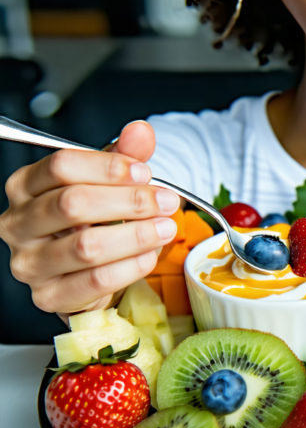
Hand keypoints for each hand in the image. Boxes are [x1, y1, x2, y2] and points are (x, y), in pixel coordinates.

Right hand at [0, 121, 178, 315]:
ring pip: (86, 246)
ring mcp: (30, 263)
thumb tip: (141, 131)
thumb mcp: (108, 184)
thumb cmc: (93, 224)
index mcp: (26, 187)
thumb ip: (124, 157)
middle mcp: (18, 223)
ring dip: (135, 236)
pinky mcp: (49, 296)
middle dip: (129, 201)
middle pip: (73, 203)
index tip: (144, 172)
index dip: (108, 167)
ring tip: (165, 229)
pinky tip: (150, 255)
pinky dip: (130, 267)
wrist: (88, 275)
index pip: (62, 166)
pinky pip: (95, 281)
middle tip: (165, 202)